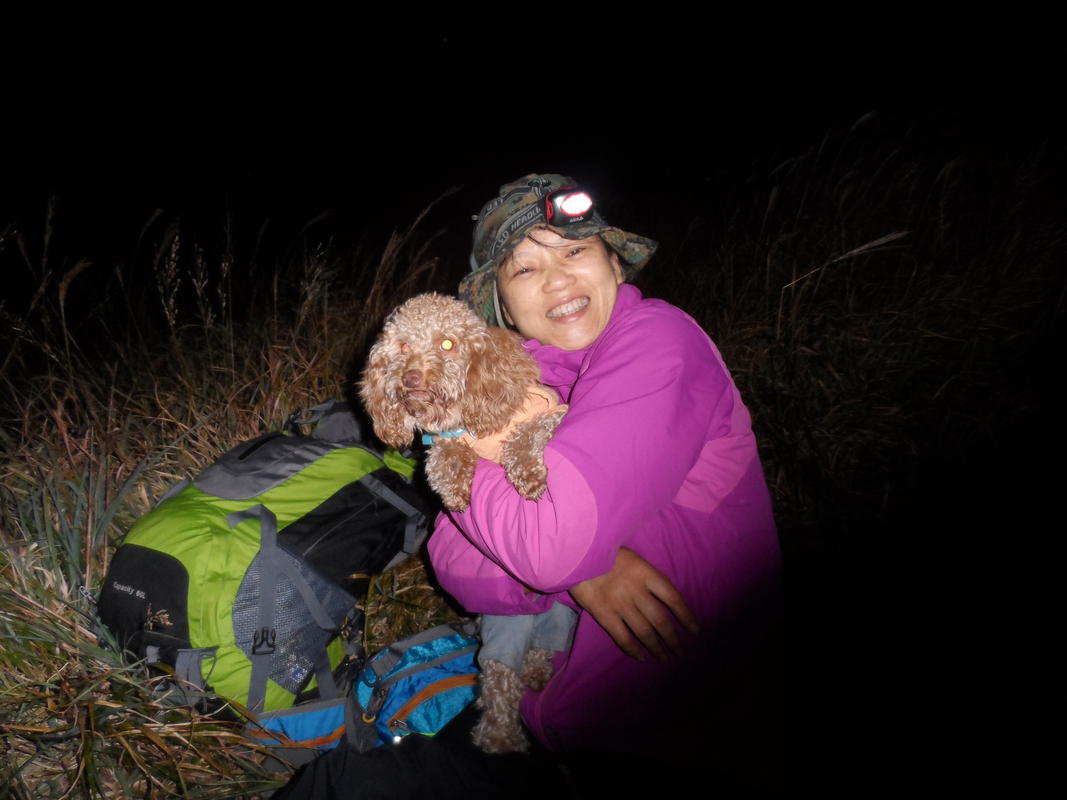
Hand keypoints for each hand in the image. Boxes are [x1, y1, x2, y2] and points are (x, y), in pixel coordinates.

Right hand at [570, 547, 698, 661]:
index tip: (695, 631)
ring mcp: (620, 604)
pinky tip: (642, 657)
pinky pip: (623, 637)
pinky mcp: (604, 614)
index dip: (687, 616)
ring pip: (645, 632)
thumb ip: (647, 576)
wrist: (574, 552)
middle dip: (674, 639)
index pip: (673, 598)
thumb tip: (664, 600)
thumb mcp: (632, 557)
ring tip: (667, 659)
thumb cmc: (604, 551)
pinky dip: (634, 650)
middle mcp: (636, 591)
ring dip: (658, 648)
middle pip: (661, 620)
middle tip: (682, 653)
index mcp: (646, 573)